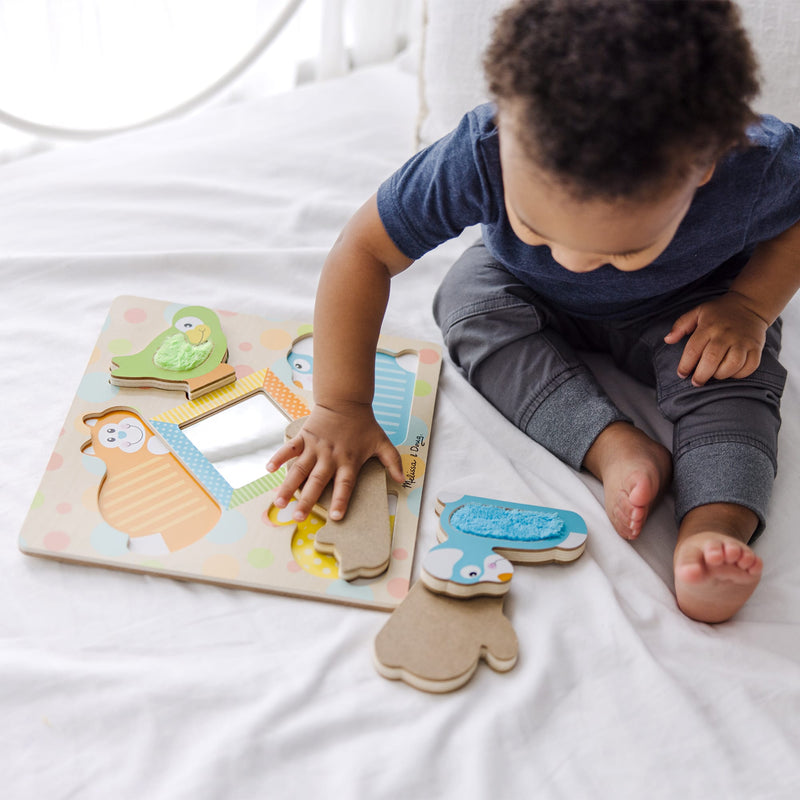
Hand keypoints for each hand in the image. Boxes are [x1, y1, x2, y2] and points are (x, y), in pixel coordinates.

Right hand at [266, 402, 404, 521]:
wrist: (346, 400)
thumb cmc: (364, 424)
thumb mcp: (382, 442)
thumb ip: (393, 462)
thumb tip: (403, 481)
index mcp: (349, 460)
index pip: (346, 484)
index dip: (342, 501)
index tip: (336, 517)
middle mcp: (330, 456)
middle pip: (318, 482)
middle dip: (306, 500)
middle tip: (297, 517)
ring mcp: (315, 447)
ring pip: (300, 469)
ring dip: (288, 486)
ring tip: (278, 502)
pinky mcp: (304, 437)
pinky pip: (289, 449)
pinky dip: (279, 458)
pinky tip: (269, 469)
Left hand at [664, 291, 768, 385]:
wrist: (749, 305)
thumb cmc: (718, 313)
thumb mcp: (697, 313)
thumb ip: (680, 326)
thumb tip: (667, 340)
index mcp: (708, 327)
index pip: (693, 350)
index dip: (685, 365)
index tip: (682, 374)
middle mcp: (725, 334)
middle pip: (712, 360)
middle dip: (701, 375)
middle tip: (696, 381)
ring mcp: (742, 341)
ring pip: (732, 365)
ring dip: (721, 375)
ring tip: (714, 375)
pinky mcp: (756, 347)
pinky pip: (750, 366)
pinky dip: (739, 374)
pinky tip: (731, 372)